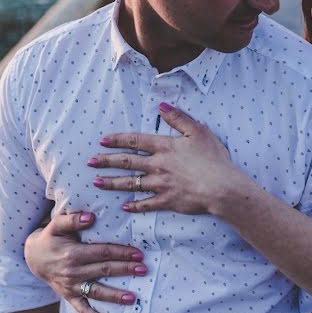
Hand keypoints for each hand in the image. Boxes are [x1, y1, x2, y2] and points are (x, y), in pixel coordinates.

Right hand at [23, 211, 147, 312]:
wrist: (33, 257)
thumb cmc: (50, 238)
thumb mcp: (56, 225)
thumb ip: (72, 219)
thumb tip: (90, 217)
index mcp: (74, 253)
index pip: (103, 253)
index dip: (121, 252)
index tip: (138, 253)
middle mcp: (73, 272)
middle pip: (104, 270)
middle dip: (125, 270)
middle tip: (143, 269)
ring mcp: (71, 286)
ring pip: (97, 291)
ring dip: (115, 295)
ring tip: (132, 298)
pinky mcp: (69, 296)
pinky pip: (81, 309)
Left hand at [90, 103, 243, 214]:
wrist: (221, 187)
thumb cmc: (213, 158)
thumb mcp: (198, 131)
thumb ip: (178, 118)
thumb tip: (161, 106)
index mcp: (165, 147)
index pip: (135, 141)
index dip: (117, 140)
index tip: (103, 141)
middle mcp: (158, 165)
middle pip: (127, 162)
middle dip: (106, 161)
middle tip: (90, 162)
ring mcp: (160, 185)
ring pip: (130, 183)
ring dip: (112, 183)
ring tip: (97, 183)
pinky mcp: (167, 201)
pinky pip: (146, 204)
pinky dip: (134, 206)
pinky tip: (124, 206)